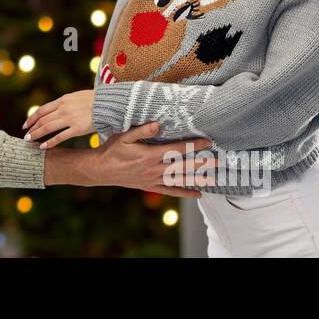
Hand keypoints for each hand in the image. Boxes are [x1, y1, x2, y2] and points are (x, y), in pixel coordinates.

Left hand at [23, 90, 94, 149]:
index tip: (25, 125)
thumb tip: (54, 110)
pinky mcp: (78, 129)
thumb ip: (64, 103)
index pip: (42, 110)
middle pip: (42, 120)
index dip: (32, 118)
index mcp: (62, 100)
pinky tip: (43, 146)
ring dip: (37, 134)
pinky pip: (60, 137)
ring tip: (30, 140)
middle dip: (32, 128)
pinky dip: (50, 142)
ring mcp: (70, 119)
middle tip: (26, 136)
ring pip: (47, 128)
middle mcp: (63, 109)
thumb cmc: (94, 100)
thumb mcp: (75, 97)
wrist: (109, 103)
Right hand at [96, 123, 217, 197]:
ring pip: (179, 180)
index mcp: (150, 155)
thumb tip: (158, 124)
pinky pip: (171, 191)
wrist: (101, 170)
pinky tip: (198, 194)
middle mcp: (154, 169)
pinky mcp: (150, 186)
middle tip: (217, 161)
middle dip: (201, 163)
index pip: (176, 149)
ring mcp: (153, 180)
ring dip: (197, 179)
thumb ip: (141, 131)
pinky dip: (185, 193)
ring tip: (213, 178)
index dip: (192, 145)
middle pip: (182, 166)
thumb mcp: (123, 136)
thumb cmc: (111, 150)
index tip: (207, 142)